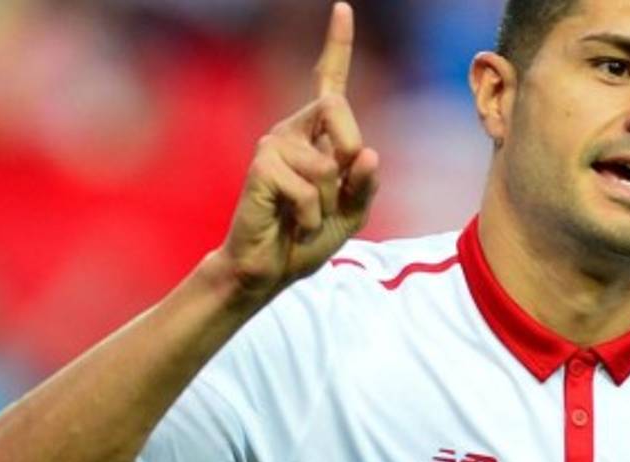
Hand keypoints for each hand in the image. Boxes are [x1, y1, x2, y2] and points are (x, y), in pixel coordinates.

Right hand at [218, 2, 379, 300]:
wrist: (269, 268)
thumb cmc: (307, 238)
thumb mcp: (351, 212)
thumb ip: (364, 184)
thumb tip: (367, 152)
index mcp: (316, 136)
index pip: (330, 84)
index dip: (337, 46)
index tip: (343, 8)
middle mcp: (292, 131)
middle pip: (338, 109)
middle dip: (348, 152)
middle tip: (333, 192)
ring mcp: (273, 145)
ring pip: (327, 163)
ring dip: (326, 202)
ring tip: (302, 216)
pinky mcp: (262, 166)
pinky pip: (309, 188)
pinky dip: (309, 215)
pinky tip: (290, 222)